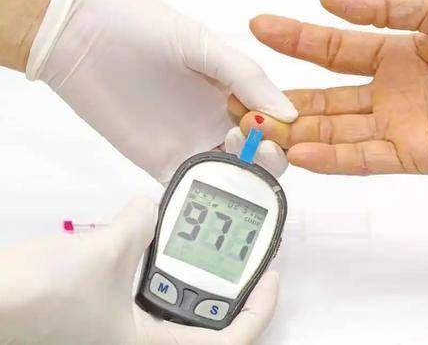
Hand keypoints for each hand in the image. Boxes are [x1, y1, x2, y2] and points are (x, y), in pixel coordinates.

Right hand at [0, 198, 278, 343]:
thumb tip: (150, 206)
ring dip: (192, 271)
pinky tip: (158, 238)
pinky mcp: (103, 316)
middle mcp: (143, 343)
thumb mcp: (108, 251)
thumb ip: (141, 222)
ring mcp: (122, 331)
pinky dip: (159, 267)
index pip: (231, 341)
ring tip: (205, 238)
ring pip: (176, 304)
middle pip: (206, 319)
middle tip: (241, 251)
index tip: (273, 275)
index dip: (261, 309)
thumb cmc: (44, 297)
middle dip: (229, 285)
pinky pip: (147, 294)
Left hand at [27, 0, 295, 181]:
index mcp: (233, 88)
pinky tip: (220, 184)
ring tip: (234, 149)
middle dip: (271, 154)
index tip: (281, 128)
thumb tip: (290, 115)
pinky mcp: (161, 161)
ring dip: (246, 173)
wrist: (77, 34)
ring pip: (233, 173)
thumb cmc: (140, 25)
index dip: (285, 130)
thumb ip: (248, 78)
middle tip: (259, 142)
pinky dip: (212, 191)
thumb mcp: (203, 44)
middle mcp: (217, 118)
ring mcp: (191, 141)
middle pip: (260, 153)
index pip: (274, 119)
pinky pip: (194, 185)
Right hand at [232, 0, 427, 173]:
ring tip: (258, 126)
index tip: (260, 28)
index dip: (296, 38)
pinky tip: (299, 152)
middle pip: (324, 96)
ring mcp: (396, 124)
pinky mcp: (409, 154)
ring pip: (334, 130)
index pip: (332, 48)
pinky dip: (329, 157)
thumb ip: (383, 5)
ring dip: (296, 130)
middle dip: (283, 97)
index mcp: (395, 53)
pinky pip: (360, 158)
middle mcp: (389, 91)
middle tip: (243, 95)